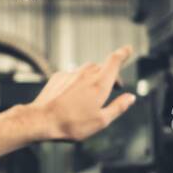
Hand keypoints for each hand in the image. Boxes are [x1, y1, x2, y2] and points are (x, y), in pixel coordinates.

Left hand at [0, 47, 137, 165]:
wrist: (42, 120)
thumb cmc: (72, 123)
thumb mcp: (102, 120)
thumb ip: (119, 107)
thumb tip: (131, 98)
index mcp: (100, 84)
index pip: (115, 60)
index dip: (123, 53)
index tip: (128, 49)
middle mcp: (86, 74)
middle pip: (103, 66)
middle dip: (111, 74)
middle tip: (114, 87)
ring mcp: (71, 74)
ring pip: (88, 69)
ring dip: (94, 76)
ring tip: (93, 93)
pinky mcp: (58, 77)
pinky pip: (73, 74)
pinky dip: (78, 81)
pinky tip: (74, 96)